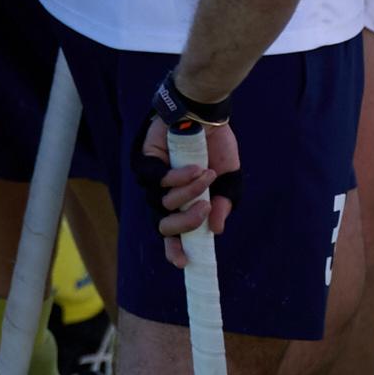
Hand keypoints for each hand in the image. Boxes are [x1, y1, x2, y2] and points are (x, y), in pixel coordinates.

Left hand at [143, 80, 241, 251]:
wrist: (207, 112)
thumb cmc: (216, 145)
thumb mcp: (228, 178)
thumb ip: (224, 203)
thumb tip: (216, 229)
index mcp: (182, 203)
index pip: (173, 234)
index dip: (175, 249)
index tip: (185, 262)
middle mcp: (165, 195)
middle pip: (163, 225)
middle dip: (185, 223)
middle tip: (205, 208)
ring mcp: (153, 180)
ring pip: (161, 203)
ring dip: (188, 193)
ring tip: (206, 175)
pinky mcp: (144, 162)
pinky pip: (156, 180)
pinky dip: (177, 178)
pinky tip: (194, 169)